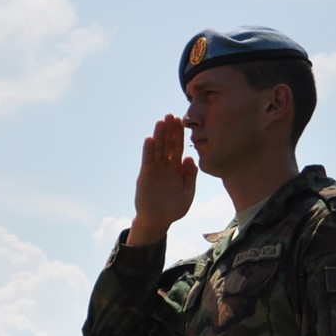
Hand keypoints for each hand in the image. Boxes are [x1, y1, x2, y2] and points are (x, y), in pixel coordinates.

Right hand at [130, 113, 196, 243]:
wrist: (158, 220)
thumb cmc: (174, 207)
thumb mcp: (187, 193)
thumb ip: (190, 176)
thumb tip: (190, 158)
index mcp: (177, 168)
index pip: (179, 147)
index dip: (180, 135)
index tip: (182, 121)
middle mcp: (165, 165)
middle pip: (168, 144)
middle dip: (169, 130)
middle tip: (171, 115)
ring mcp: (155, 170)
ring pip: (157, 149)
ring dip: (159, 135)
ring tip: (161, 121)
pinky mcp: (145, 176)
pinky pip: (147, 161)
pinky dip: (148, 150)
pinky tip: (150, 139)